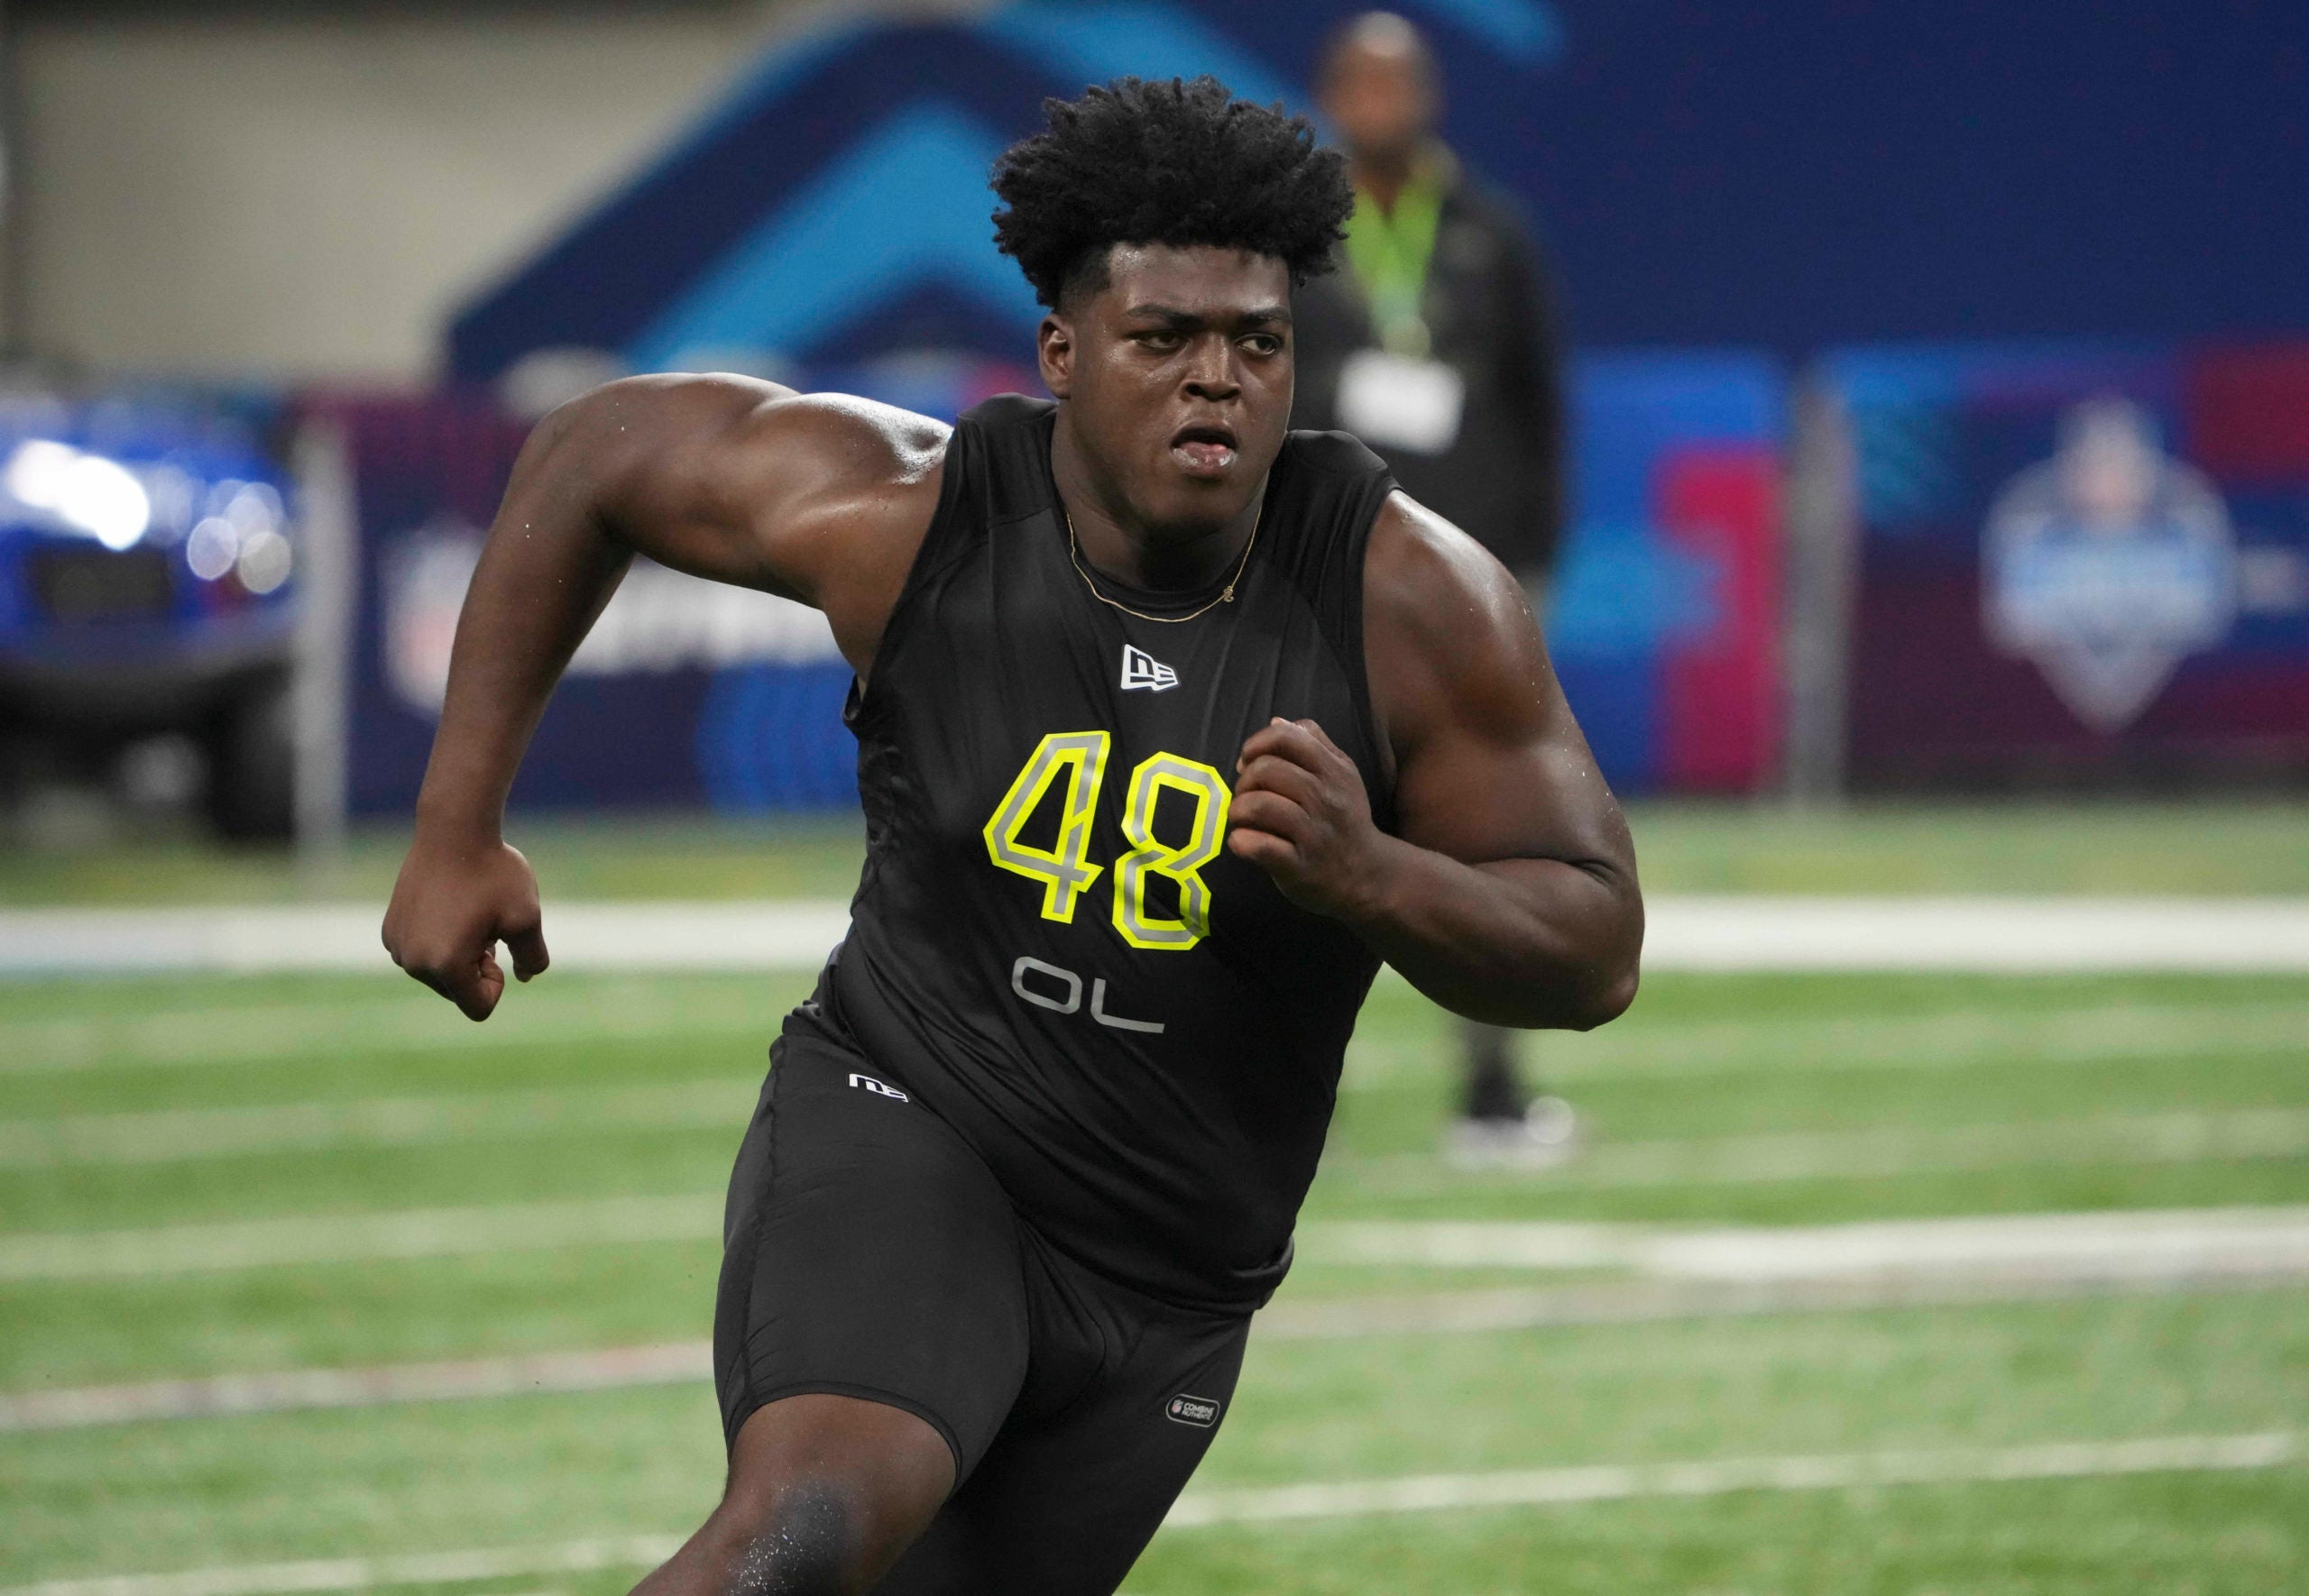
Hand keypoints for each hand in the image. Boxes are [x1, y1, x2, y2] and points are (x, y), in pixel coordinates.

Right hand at [381, 829, 548, 1020]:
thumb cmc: (493, 873)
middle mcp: (413, 962)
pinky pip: (421, 953)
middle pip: (457, 991)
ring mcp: (397, 946)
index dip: (497, 984)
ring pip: (438, 973)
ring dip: (458, 954)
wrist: (453, 831)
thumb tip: (525, 977)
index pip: (479, 1008)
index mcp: (446, 965)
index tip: (498, 947)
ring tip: (467, 915)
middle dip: (476, 968)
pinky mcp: (390, 930)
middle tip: (484, 927)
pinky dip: (438, 941)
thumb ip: (533, 957)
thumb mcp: (526, 917)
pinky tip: (448, 907)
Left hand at [1228, 717, 1393, 920]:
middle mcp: (1326, 799)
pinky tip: (1243, 841)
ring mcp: (1313, 834)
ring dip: (1238, 809)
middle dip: (1244, 781)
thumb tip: (1276, 721)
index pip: (1287, 737)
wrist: (1367, 875)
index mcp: (1334, 771)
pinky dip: (1240, 841)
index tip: (1248, 760)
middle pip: (1266, 769)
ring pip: (1259, 804)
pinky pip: (1257, 845)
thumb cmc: (1345, 819)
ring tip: (1243, 818)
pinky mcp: (1298, 866)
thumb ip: (1313, 744)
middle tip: (1247, 796)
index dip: (1257, 743)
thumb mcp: (1342, 775)